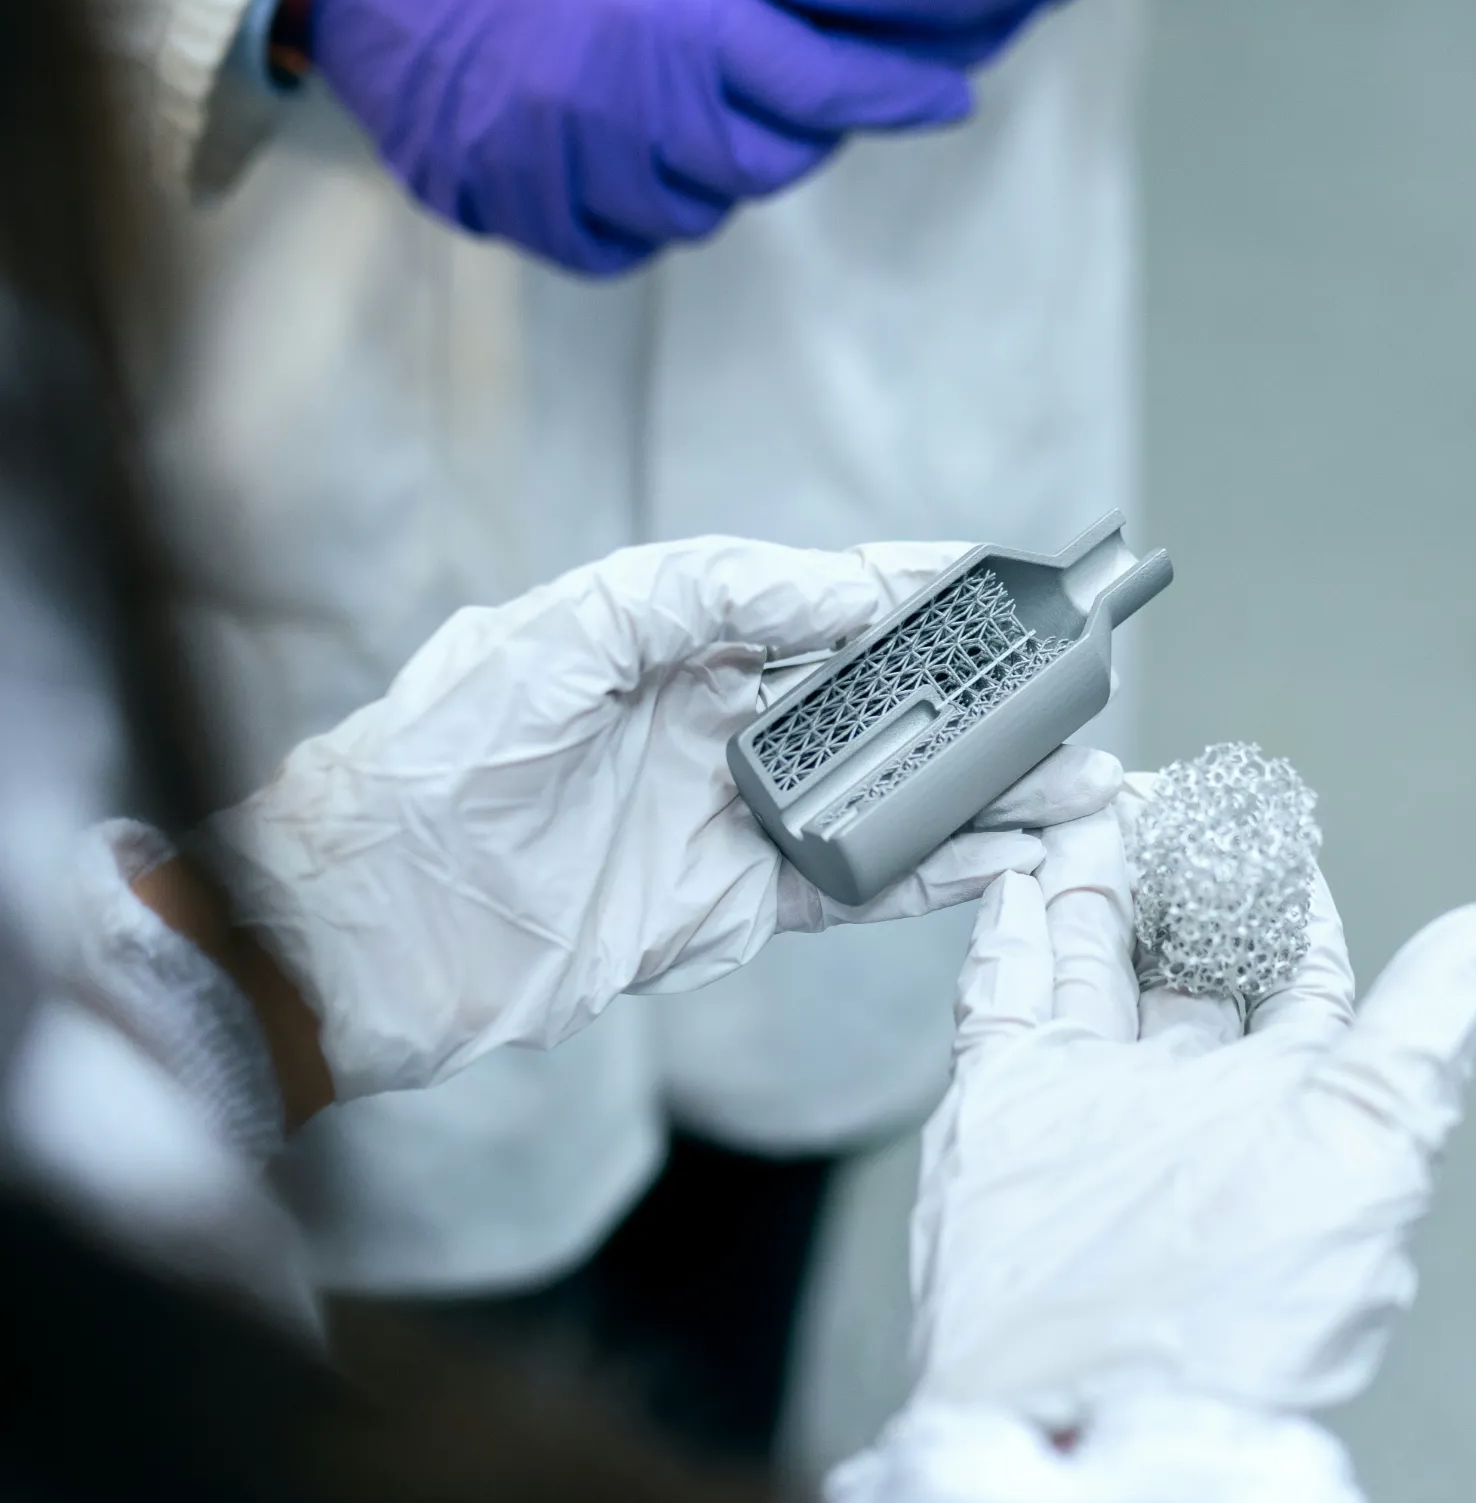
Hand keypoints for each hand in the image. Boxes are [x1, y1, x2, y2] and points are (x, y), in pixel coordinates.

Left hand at [198, 539, 1119, 1103]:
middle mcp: (716, 724)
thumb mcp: (568, 632)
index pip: (826, 599)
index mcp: (675, 639)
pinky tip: (1013, 858)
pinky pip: (860, 888)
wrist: (365, 922)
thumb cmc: (435, 758)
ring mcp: (734, 820)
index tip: (1002, 580)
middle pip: (880, 697)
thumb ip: (712, 595)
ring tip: (1084, 778)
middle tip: (1075, 681)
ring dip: (988, 788)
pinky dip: (941, 875)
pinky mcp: (735, 911)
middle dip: (981, 691)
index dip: (917, 587)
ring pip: (892, 794)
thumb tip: (845, 590)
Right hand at [309, 0, 972, 275]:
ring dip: (717, 175)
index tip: (948, 98)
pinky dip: (638, 216)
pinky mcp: (490, 196)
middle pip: (764, 166)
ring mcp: (542, 163)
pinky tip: (630, 157)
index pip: (815, 83)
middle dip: (800, 132)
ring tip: (696, 110)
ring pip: (691, 215)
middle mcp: (606, 105)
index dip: (894, 95)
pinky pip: (604, 246)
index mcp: (654, 13)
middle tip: (796, 87)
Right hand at [909, 809, 1475, 1424]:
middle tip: (1171, 796)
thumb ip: (1425, 1033)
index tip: (1271, 822)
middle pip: (1192, 959)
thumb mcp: (1369, 1148)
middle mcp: (1197, 1104)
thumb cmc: (1249, 1319)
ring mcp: (1097, 1109)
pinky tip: (1020, 876)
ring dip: (1099, 881)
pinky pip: (1004, 1004)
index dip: (1288, 897)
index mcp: (1296, 1107)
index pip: (1300, 975)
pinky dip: (1011, 937)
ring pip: (1099, 965)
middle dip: (1184, 875)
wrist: (1094, 1426)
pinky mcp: (1005, 1118)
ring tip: (1097, 804)